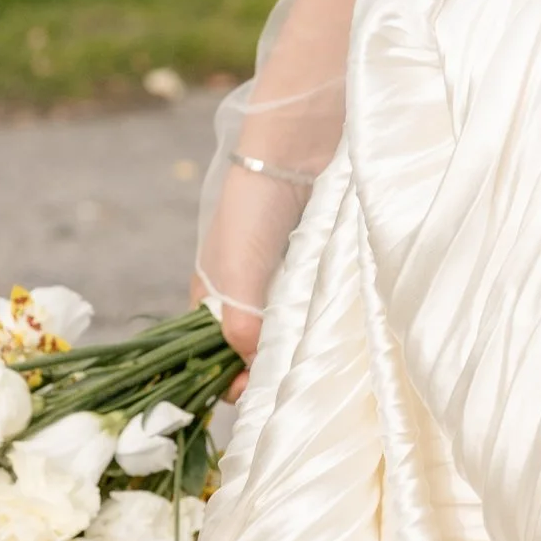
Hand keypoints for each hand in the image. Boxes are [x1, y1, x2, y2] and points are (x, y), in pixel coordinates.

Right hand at [191, 155, 314, 365]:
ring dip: (293, 346)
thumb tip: (253, 367)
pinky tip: (329, 331)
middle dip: (264, 368)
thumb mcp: (237, 272)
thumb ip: (240, 321)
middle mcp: (242, 292)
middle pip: (249, 347)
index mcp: (211, 295)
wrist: (297, 148)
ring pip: (283, 330)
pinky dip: (316, 320)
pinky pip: (310, 306)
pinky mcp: (310, 266)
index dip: (228, 376)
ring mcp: (277, 280)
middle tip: (289, 383)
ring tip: (311, 363)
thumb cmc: (253, 206)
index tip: (254, 392)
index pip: (211, 353)